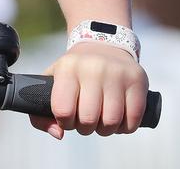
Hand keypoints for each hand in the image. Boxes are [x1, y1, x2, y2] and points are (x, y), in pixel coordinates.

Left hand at [29, 42, 148, 138]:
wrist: (103, 44)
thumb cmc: (74, 71)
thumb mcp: (52, 80)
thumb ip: (41, 111)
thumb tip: (58, 134)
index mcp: (67, 68)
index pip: (63, 110)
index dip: (65, 123)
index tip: (68, 119)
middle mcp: (92, 68)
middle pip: (88, 119)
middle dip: (86, 128)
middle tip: (86, 122)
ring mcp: (117, 73)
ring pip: (112, 121)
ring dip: (106, 130)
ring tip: (102, 122)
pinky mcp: (137, 80)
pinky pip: (133, 119)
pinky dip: (125, 128)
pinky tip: (119, 120)